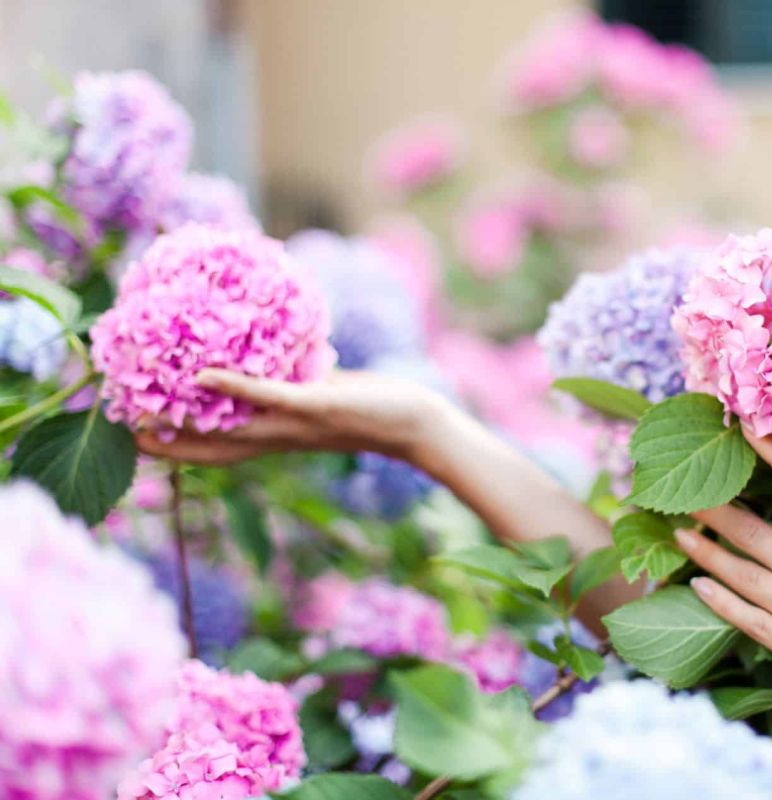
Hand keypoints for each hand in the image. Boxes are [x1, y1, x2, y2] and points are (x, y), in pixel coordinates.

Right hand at [135, 368, 442, 464]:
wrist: (416, 424)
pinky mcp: (316, 406)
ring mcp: (297, 424)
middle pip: (216, 449)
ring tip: (147, 410)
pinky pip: (270, 397)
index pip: (223, 449)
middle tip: (126, 432)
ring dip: (188, 421)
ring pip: (232, 429)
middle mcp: (282, 439)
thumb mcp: (327, 395)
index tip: (143, 438)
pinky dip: (238, 386)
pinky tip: (208, 373)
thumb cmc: (374, 406)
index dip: (182, 448)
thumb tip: (282, 357)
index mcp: (282, 438)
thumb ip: (299, 383)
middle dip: (171, 445)